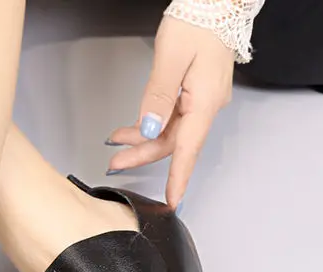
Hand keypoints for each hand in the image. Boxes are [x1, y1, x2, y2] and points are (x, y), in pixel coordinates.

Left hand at [105, 17, 234, 208]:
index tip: (171, 201)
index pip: (188, 149)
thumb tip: (149, 129)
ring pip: (170, 131)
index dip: (178, 177)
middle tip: (115, 162)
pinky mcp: (195, 92)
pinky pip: (172, 117)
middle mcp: (207, 104)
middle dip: (143, 154)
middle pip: (173, 142)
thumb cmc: (198, 20)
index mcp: (206, 101)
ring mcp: (202, 99)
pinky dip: (151, 123)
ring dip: (143, 138)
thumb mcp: (171, 58)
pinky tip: (133, 127)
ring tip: (116, 142)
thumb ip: (157, 97)